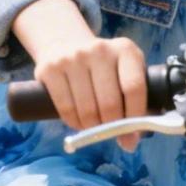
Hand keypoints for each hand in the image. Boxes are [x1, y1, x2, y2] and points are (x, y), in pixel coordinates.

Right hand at [21, 20, 148, 151]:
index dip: (134, 118)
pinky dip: (74, 123)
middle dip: (111, 127)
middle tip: (109, 134)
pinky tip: (78, 122)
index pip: (134, 88)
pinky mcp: (50, 69)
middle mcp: (99, 50)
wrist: (66, 45)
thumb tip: (131, 140)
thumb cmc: (103, 68)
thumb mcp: (124, 71)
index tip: (131, 137)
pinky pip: (66, 108)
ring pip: (87, 110)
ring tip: (94, 127)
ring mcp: (72, 58)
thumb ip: (134, 99)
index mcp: (125, 50)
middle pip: (110, 103)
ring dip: (91, 128)